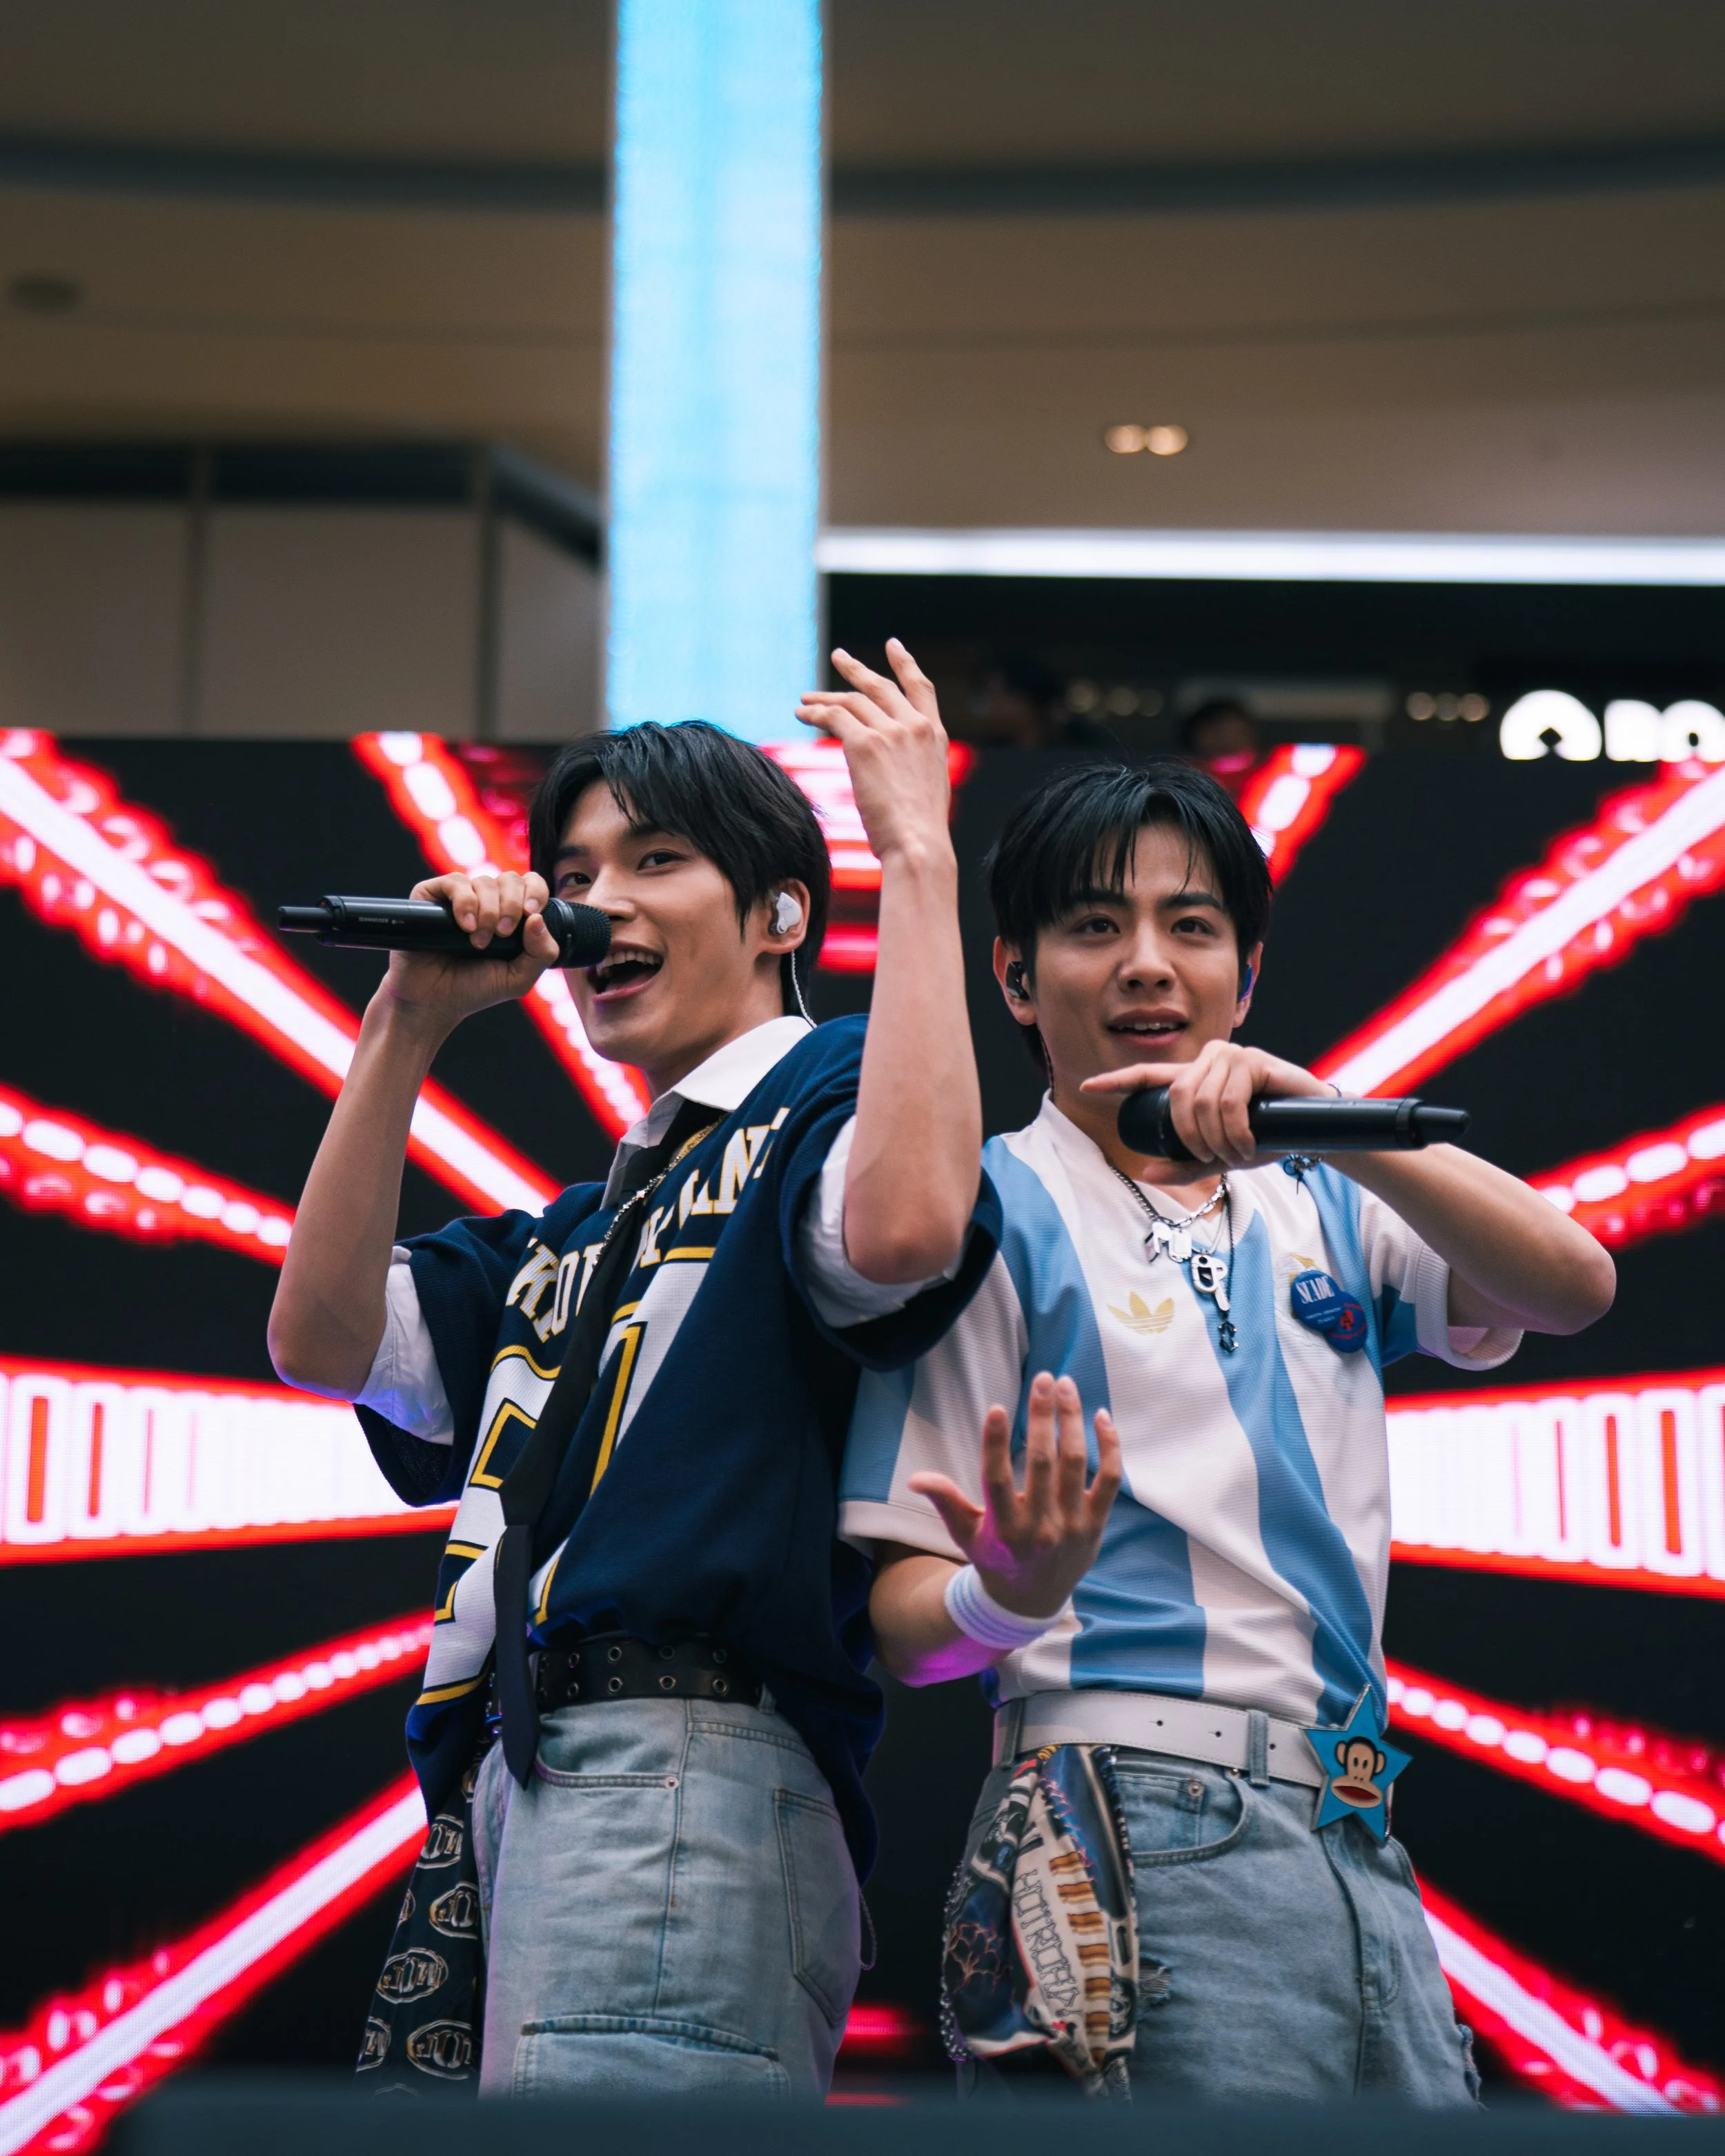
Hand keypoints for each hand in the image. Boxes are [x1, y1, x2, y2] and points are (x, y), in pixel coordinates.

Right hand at [376, 871, 559, 1039]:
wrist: (433, 1000)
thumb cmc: (475, 988)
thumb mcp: (519, 978)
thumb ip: (541, 953)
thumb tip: (538, 918)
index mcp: (512, 913)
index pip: (531, 884)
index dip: (536, 892)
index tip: (531, 913)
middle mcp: (487, 900)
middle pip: (510, 879)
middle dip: (512, 906)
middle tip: (503, 933)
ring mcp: (461, 896)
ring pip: (484, 881)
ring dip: (487, 912)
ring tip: (478, 941)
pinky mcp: (433, 895)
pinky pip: (456, 882)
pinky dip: (465, 903)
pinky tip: (465, 927)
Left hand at [795, 639, 953, 870]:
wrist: (918, 845)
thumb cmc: (920, 834)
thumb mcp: (926, 789)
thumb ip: (911, 767)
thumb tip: (888, 773)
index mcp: (934, 737)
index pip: (921, 689)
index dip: (905, 664)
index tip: (893, 646)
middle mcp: (915, 727)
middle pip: (880, 687)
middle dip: (856, 670)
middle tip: (838, 656)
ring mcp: (891, 732)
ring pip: (852, 701)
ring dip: (825, 698)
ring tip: (805, 699)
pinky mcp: (865, 744)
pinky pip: (834, 717)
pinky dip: (815, 713)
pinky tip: (802, 715)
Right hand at [909, 1372, 1120, 1621]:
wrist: (1033, 1600)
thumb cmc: (994, 1557)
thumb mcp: (965, 1534)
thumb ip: (945, 1502)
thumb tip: (915, 1478)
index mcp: (1003, 1528)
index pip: (997, 1479)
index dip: (997, 1443)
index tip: (998, 1408)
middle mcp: (1039, 1527)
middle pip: (1042, 1462)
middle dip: (1042, 1415)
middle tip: (1043, 1378)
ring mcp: (1072, 1525)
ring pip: (1075, 1463)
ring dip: (1072, 1420)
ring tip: (1066, 1386)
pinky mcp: (1095, 1523)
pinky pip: (1108, 1479)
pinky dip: (1109, 1446)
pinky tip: (1100, 1416)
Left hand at [1081, 1038, 1333, 1167]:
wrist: (1314, 1131)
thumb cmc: (1266, 1138)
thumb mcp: (1220, 1156)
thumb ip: (1186, 1164)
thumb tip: (1145, 1172)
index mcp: (1194, 1079)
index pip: (1148, 1074)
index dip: (1116, 1080)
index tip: (1086, 1087)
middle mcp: (1208, 1061)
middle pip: (1176, 1094)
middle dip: (1190, 1135)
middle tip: (1215, 1158)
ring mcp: (1231, 1057)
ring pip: (1202, 1099)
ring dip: (1217, 1137)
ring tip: (1238, 1153)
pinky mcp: (1254, 1060)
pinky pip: (1230, 1098)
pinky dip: (1236, 1131)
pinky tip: (1248, 1144)